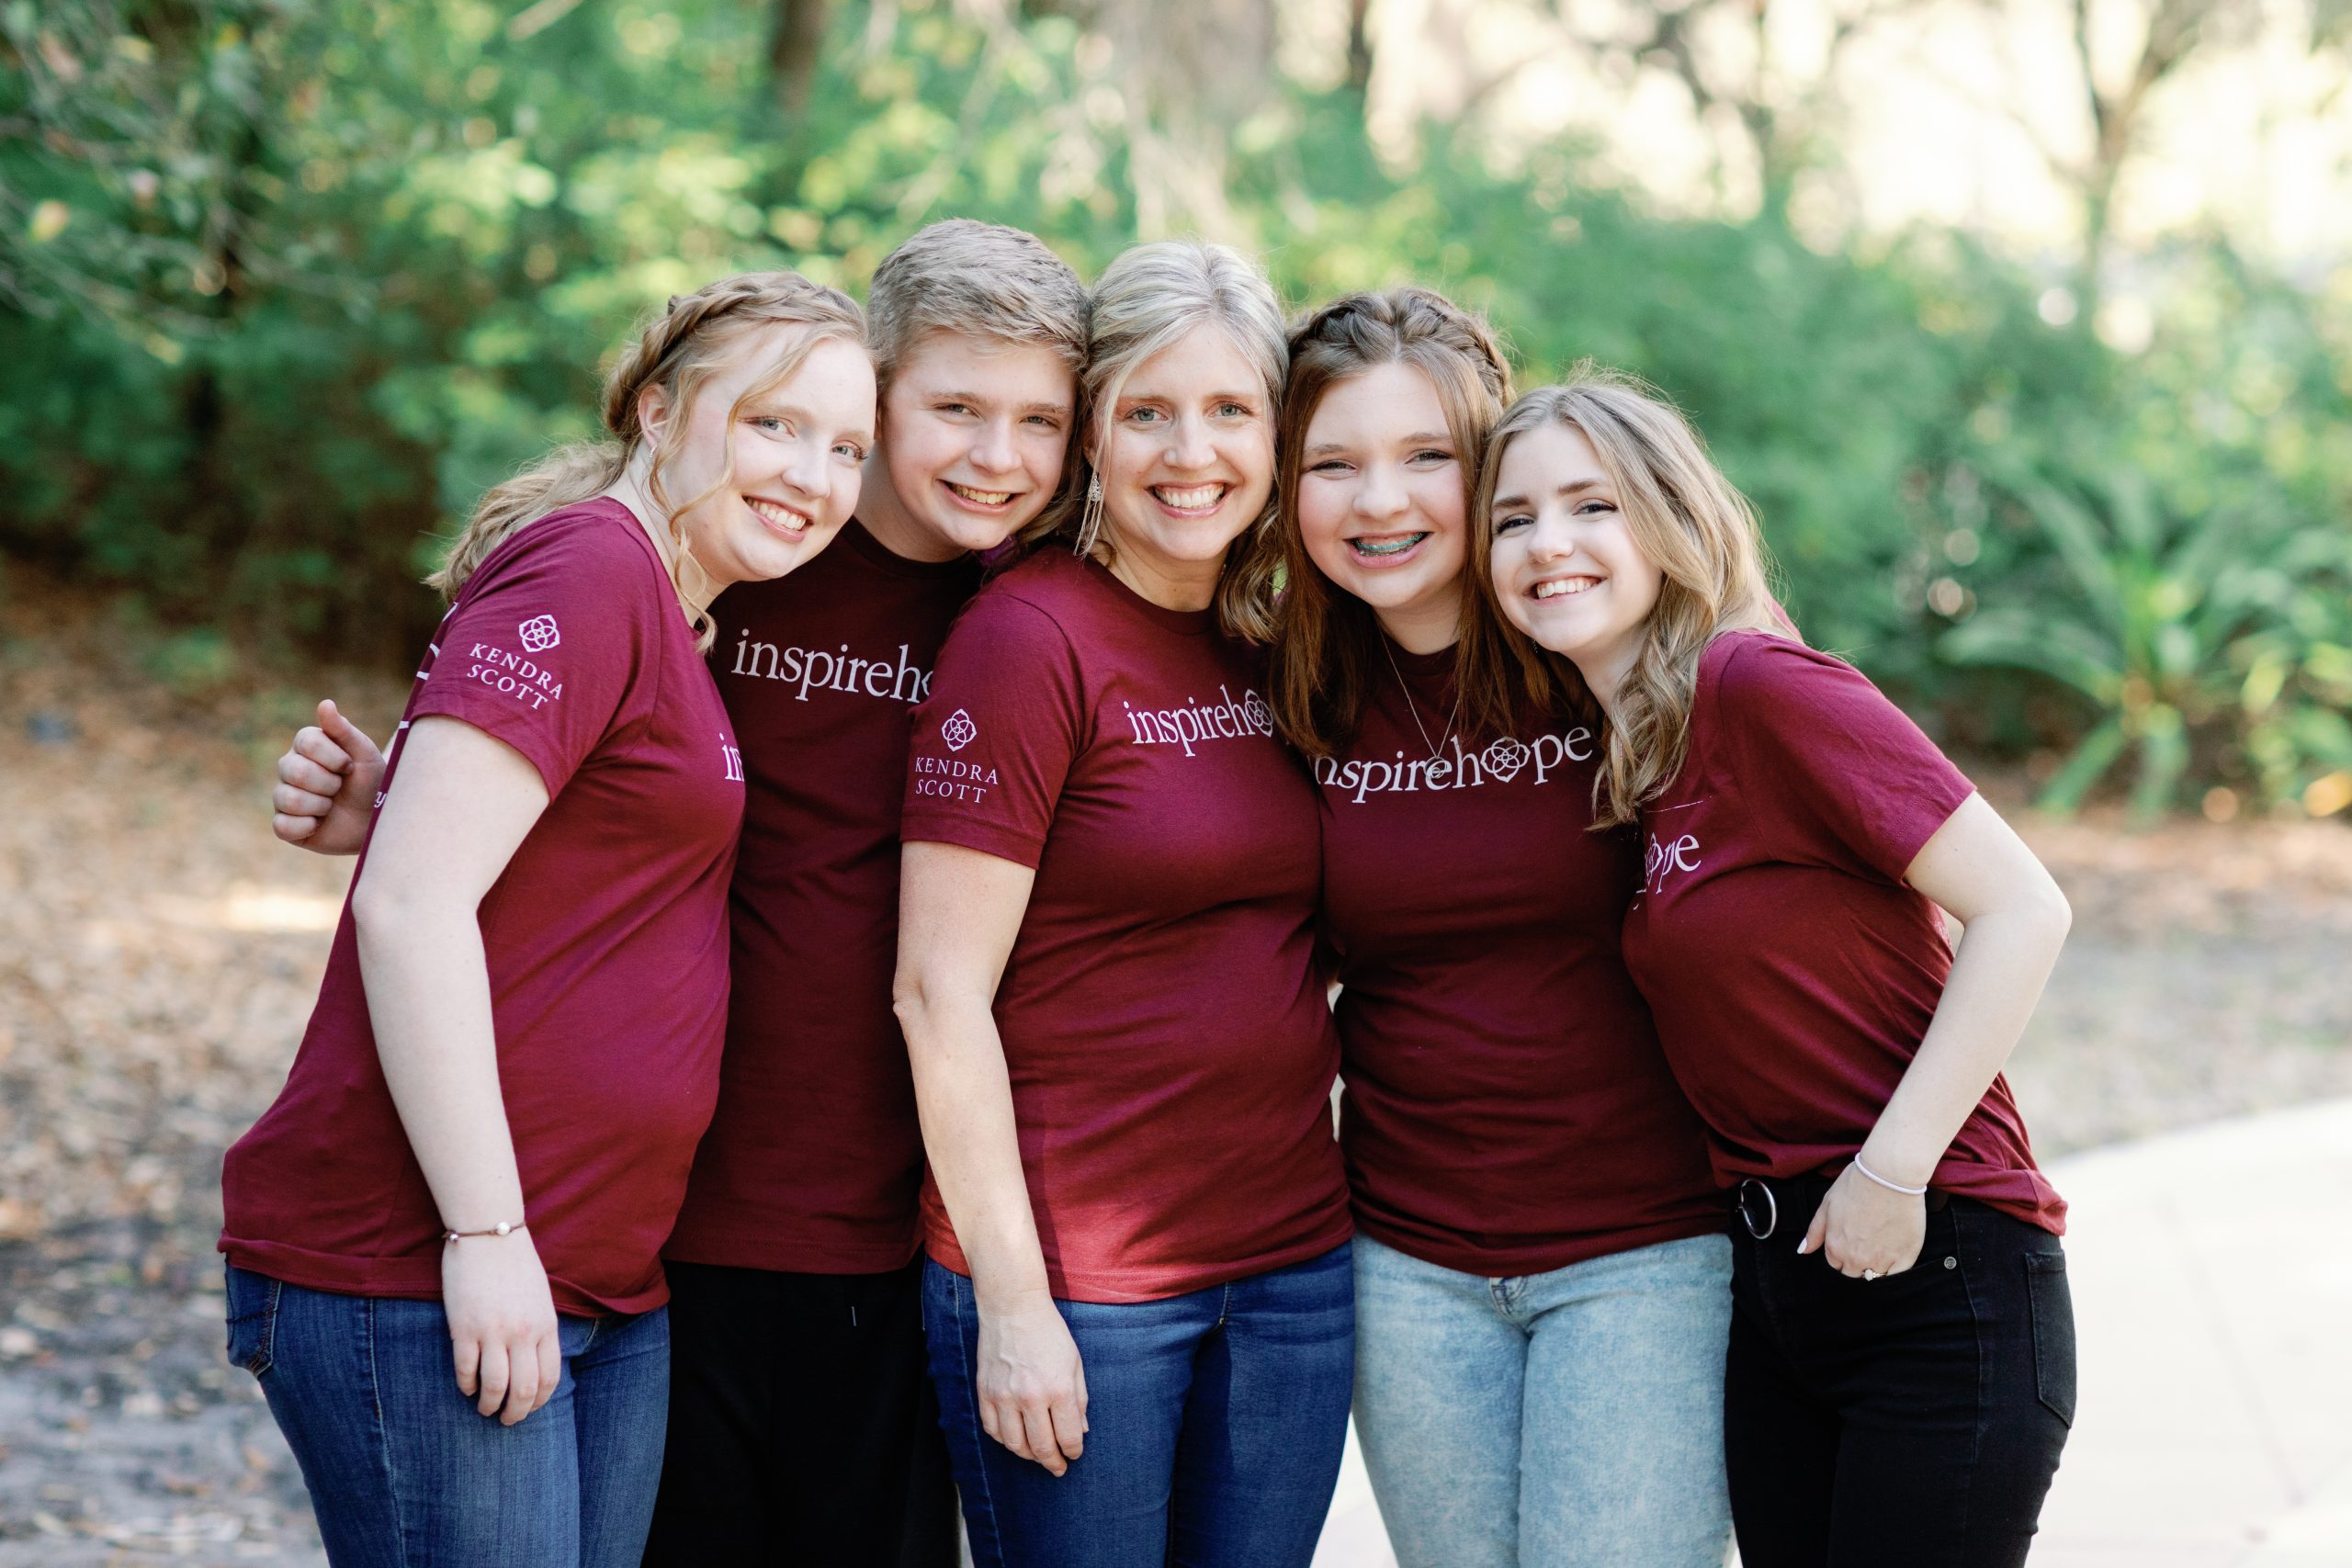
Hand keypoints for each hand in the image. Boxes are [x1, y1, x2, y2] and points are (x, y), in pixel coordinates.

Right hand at [273, 700, 384, 854]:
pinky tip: (319, 824)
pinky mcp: (285, 825)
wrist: (377, 819)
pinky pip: (282, 826)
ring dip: (321, 806)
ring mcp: (284, 796)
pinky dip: (307, 827)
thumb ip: (343, 730)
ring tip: (331, 806)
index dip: (334, 757)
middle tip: (340, 788)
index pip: (306, 741)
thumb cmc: (371, 782)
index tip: (350, 766)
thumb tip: (325, 704)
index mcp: (306, 746)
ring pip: (289, 799)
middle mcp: (289, 768)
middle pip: (296, 771)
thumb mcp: (365, 754)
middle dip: (329, 783)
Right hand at [441, 1228, 560, 1424]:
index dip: (538, 1402)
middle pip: (523, 1391)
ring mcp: (493, 1332)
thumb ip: (540, 1329)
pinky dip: (466, 1386)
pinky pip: (465, 1371)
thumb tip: (534, 1362)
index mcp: (546, 1326)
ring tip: (484, 1409)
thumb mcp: (540, 1298)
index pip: (549, 1379)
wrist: (489, 1233)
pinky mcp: (464, 1328)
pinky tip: (466, 1387)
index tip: (528, 1409)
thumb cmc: (515, 1263)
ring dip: (489, 1406)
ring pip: (494, 1388)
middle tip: (506, 1421)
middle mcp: (523, 1333)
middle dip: (515, 1414)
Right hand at [974, 1288, 1087, 1474]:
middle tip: (1058, 1467)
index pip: (1068, 1437)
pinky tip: (1015, 1438)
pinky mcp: (985, 1393)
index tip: (1074, 1454)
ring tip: (1037, 1453)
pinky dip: (1005, 1440)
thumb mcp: (1075, 1363)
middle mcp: (1030, 1397)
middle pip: (1041, 1448)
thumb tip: (1080, 1431)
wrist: (1013, 1308)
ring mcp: (1004, 1397)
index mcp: (1058, 1389)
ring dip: (1028, 1455)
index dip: (1073, 1452)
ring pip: (1014, 1445)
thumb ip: (1080, 1399)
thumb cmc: (1049, 1333)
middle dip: (1053, 1462)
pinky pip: (993, 1430)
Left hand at [1798, 1165, 1926, 1278]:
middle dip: (1857, 1261)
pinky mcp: (1905, 1256)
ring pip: (1875, 1276)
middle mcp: (1856, 1259)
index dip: (1842, 1253)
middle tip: (1867, 1239)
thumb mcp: (1827, 1204)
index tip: (1852, 1238)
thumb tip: (1803, 1251)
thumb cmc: (1856, 1184)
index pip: (1835, 1264)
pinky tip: (1895, 1249)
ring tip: (1882, 1241)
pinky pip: (1897, 1275)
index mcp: (1835, 1247)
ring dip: (1876, 1265)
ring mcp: (1881, 1260)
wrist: (1889, 1175)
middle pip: (1854, 1273)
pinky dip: (1895, 1268)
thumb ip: (1815, 1232)